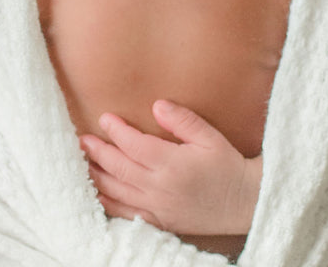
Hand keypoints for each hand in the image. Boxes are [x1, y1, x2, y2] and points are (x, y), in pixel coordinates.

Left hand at [79, 99, 261, 234]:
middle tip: (82, 140)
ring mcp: (158, 208)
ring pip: (118, 192)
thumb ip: (182, 120)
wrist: (245, 202)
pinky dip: (109, 204)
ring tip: (83, 163)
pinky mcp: (160, 222)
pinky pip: (126, 214)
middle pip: (119, 168)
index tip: (105, 118)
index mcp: (172, 164)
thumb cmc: (227, 166)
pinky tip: (98, 194)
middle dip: (98, 152)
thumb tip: (157, 105)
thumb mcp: (209, 137)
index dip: (117, 131)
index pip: (134, 145)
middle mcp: (160, 188)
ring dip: (97, 176)